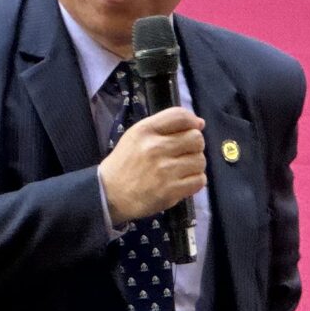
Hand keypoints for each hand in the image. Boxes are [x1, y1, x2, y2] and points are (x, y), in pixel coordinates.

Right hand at [101, 108, 205, 222]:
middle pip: (196, 139)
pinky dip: (195, 181)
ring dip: (195, 165)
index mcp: (145, 130)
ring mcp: (164, 171)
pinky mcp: (170, 191)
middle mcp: (156, 148)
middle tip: (185, 153)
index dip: (193, 122)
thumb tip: (200, 123)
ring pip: (200, 161)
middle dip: (194, 146)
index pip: (180, 116)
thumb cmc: (125, 163)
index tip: (195, 128)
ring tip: (182, 169)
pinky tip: (183, 181)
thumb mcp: (136, 135)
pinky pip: (199, 181)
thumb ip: (164, 125)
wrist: (109, 194)